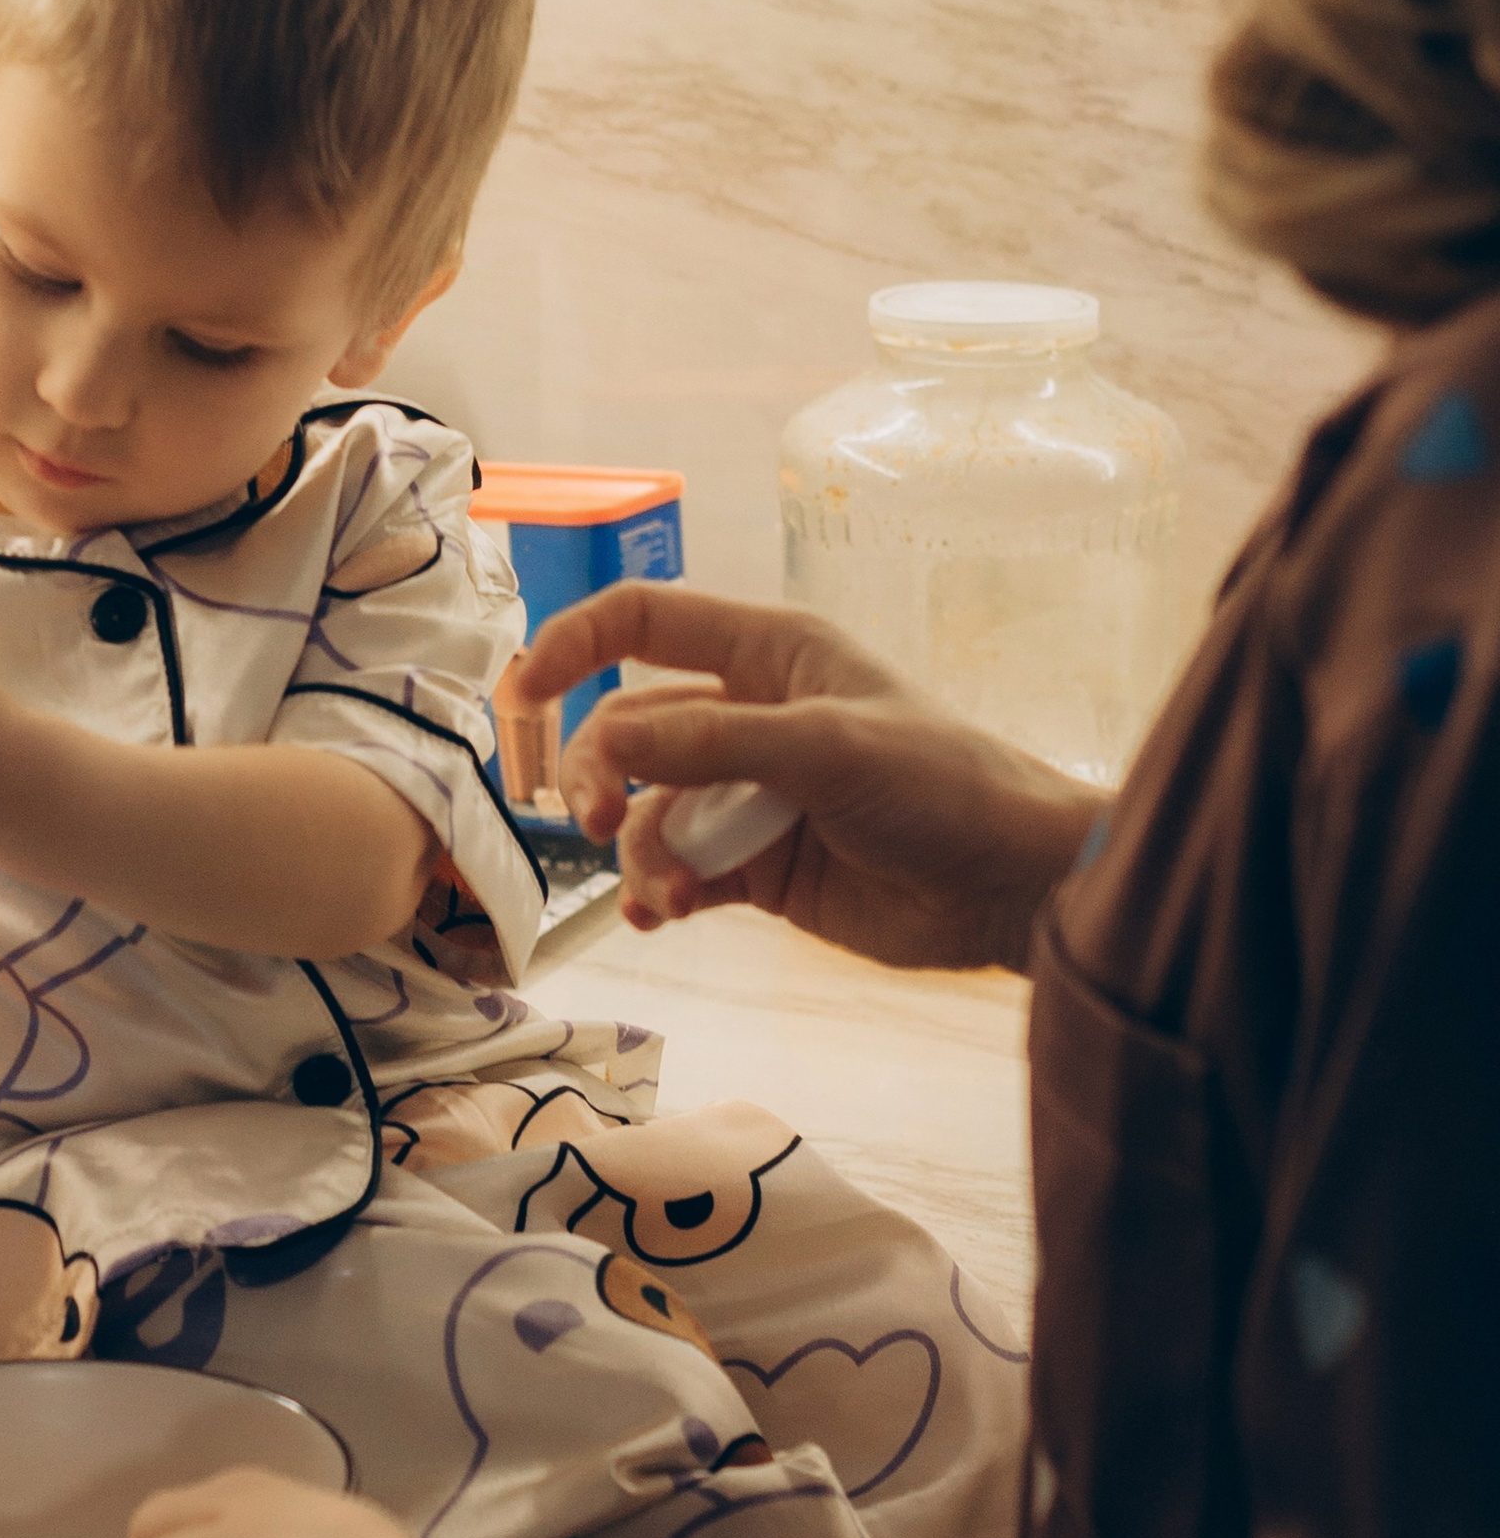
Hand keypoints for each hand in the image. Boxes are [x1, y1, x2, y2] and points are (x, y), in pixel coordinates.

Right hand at [510, 582, 1100, 973]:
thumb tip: (605, 739)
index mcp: (769, 654)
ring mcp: (751, 794)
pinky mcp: (758, 866)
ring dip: (641, 851)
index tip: (523, 695)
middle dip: (603, 773)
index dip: (575, 645)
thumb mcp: (825, 749)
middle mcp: (750, 716)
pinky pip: (678, 871)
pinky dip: (660, 892)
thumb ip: (710, 744)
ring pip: (649, 811)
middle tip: (599, 820)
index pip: (644, 623)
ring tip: (668, 893)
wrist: (1013, 889)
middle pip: (629, 728)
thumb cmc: (943, 787)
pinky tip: (666, 914)